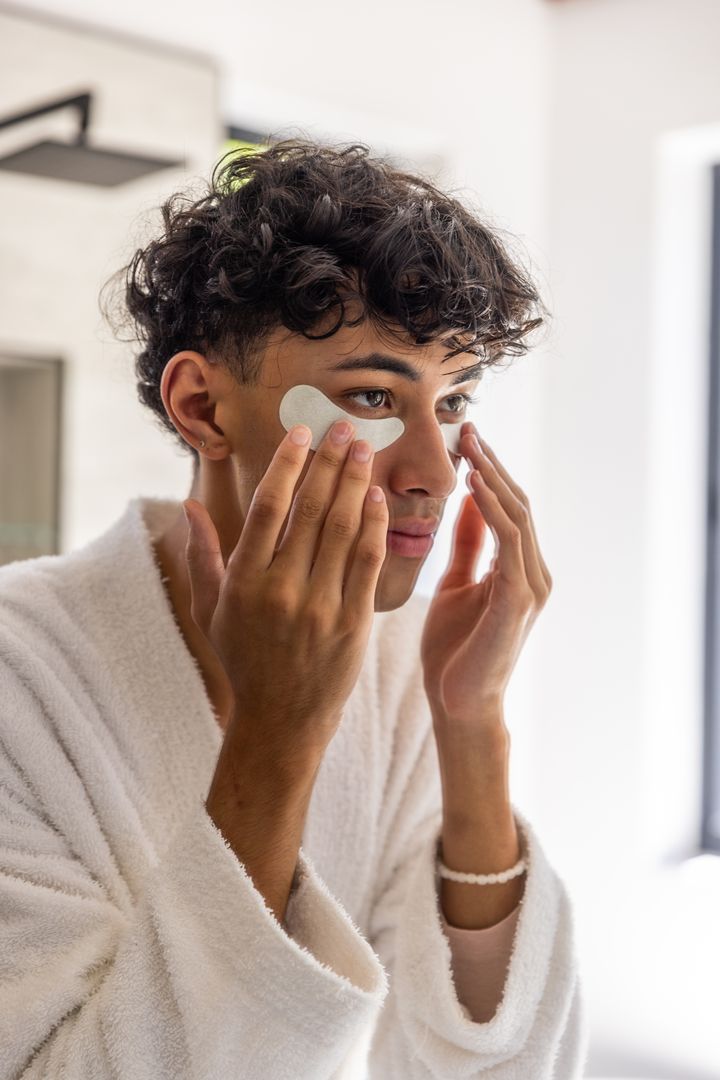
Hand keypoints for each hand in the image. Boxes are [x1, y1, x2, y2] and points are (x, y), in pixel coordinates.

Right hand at [183, 420, 387, 764]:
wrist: (282, 723)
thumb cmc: (243, 661)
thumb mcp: (211, 612)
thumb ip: (200, 556)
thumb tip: (188, 505)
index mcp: (244, 583)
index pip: (268, 508)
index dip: (287, 465)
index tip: (302, 433)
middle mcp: (282, 590)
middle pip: (310, 511)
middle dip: (330, 463)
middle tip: (346, 428)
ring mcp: (320, 607)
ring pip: (341, 531)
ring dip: (355, 484)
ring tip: (364, 450)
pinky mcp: (352, 624)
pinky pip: (366, 564)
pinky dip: (373, 528)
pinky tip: (377, 498)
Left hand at [421, 422, 552, 735]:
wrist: (457, 705)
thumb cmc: (453, 652)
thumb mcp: (457, 586)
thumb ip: (467, 548)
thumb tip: (468, 506)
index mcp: (518, 570)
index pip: (508, 508)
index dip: (488, 471)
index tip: (462, 438)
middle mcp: (533, 573)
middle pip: (516, 503)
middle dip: (491, 462)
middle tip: (465, 426)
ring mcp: (531, 585)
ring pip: (516, 515)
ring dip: (491, 474)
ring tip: (468, 442)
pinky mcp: (519, 598)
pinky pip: (507, 539)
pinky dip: (491, 506)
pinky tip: (471, 481)